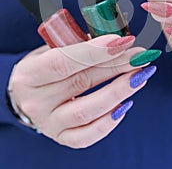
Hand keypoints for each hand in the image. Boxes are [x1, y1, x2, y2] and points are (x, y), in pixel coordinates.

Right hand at [8, 34, 156, 147]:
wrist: (26, 95)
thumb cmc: (44, 66)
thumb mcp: (51, 49)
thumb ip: (78, 45)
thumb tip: (116, 39)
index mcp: (29, 74)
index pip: (63, 61)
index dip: (95, 51)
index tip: (122, 41)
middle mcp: (36, 101)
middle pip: (82, 82)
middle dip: (116, 65)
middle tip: (140, 55)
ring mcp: (48, 123)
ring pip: (88, 111)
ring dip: (119, 91)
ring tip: (140, 75)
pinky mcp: (60, 137)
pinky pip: (88, 135)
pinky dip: (110, 120)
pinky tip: (126, 102)